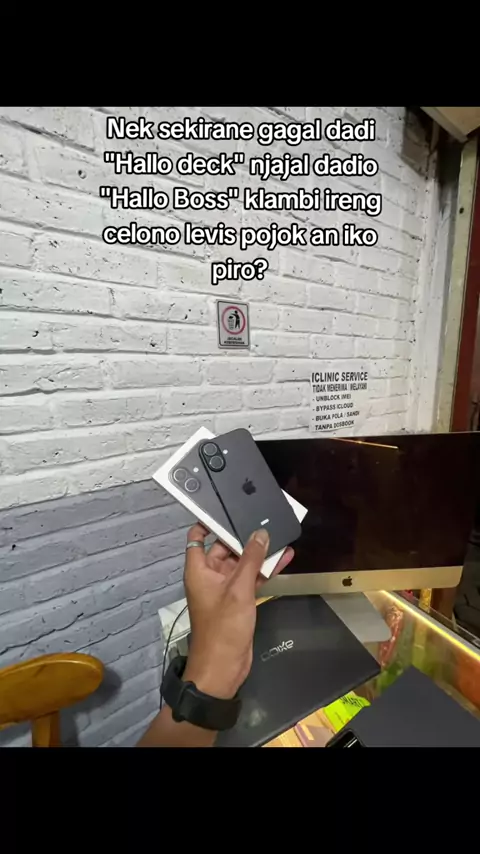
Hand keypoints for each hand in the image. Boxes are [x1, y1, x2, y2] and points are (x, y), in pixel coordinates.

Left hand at [183, 524, 293, 699]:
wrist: (224, 666)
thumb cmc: (223, 626)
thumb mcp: (239, 589)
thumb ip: (251, 559)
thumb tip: (261, 533)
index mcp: (199, 570)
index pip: (197, 538)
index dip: (208, 522)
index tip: (225, 507)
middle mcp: (210, 576)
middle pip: (225, 548)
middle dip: (243, 536)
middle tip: (264, 517)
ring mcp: (225, 589)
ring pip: (242, 563)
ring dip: (259, 553)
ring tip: (280, 534)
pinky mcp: (239, 600)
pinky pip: (252, 578)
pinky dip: (265, 570)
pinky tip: (284, 558)